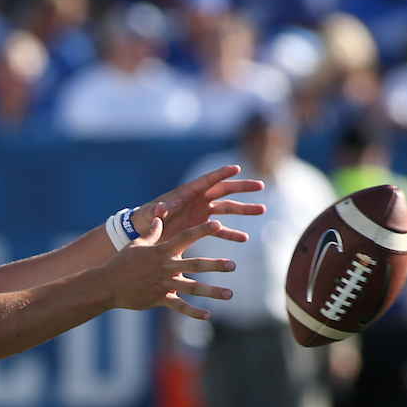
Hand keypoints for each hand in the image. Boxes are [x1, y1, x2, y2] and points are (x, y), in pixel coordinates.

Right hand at [107, 215, 236, 320]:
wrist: (107, 284)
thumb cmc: (121, 262)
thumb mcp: (136, 244)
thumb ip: (152, 231)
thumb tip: (159, 216)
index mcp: (161, 251)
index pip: (185, 237)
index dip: (202, 230)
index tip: (218, 225)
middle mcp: (166, 267)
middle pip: (195, 265)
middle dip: (215, 265)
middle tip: (232, 265)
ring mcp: (163, 284)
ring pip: (192, 287)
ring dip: (212, 291)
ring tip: (229, 294)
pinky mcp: (159, 298)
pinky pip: (179, 306)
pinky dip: (193, 312)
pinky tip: (207, 315)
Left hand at [130, 164, 263, 243]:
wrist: (144, 232)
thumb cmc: (146, 219)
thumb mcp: (150, 214)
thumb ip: (157, 211)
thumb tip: (161, 207)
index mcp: (187, 192)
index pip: (207, 180)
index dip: (221, 174)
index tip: (237, 168)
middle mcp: (198, 199)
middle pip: (224, 190)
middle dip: (242, 188)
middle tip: (261, 186)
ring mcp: (202, 212)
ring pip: (227, 208)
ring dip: (244, 210)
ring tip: (261, 210)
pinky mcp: (202, 226)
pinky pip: (220, 228)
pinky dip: (231, 233)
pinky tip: (244, 239)